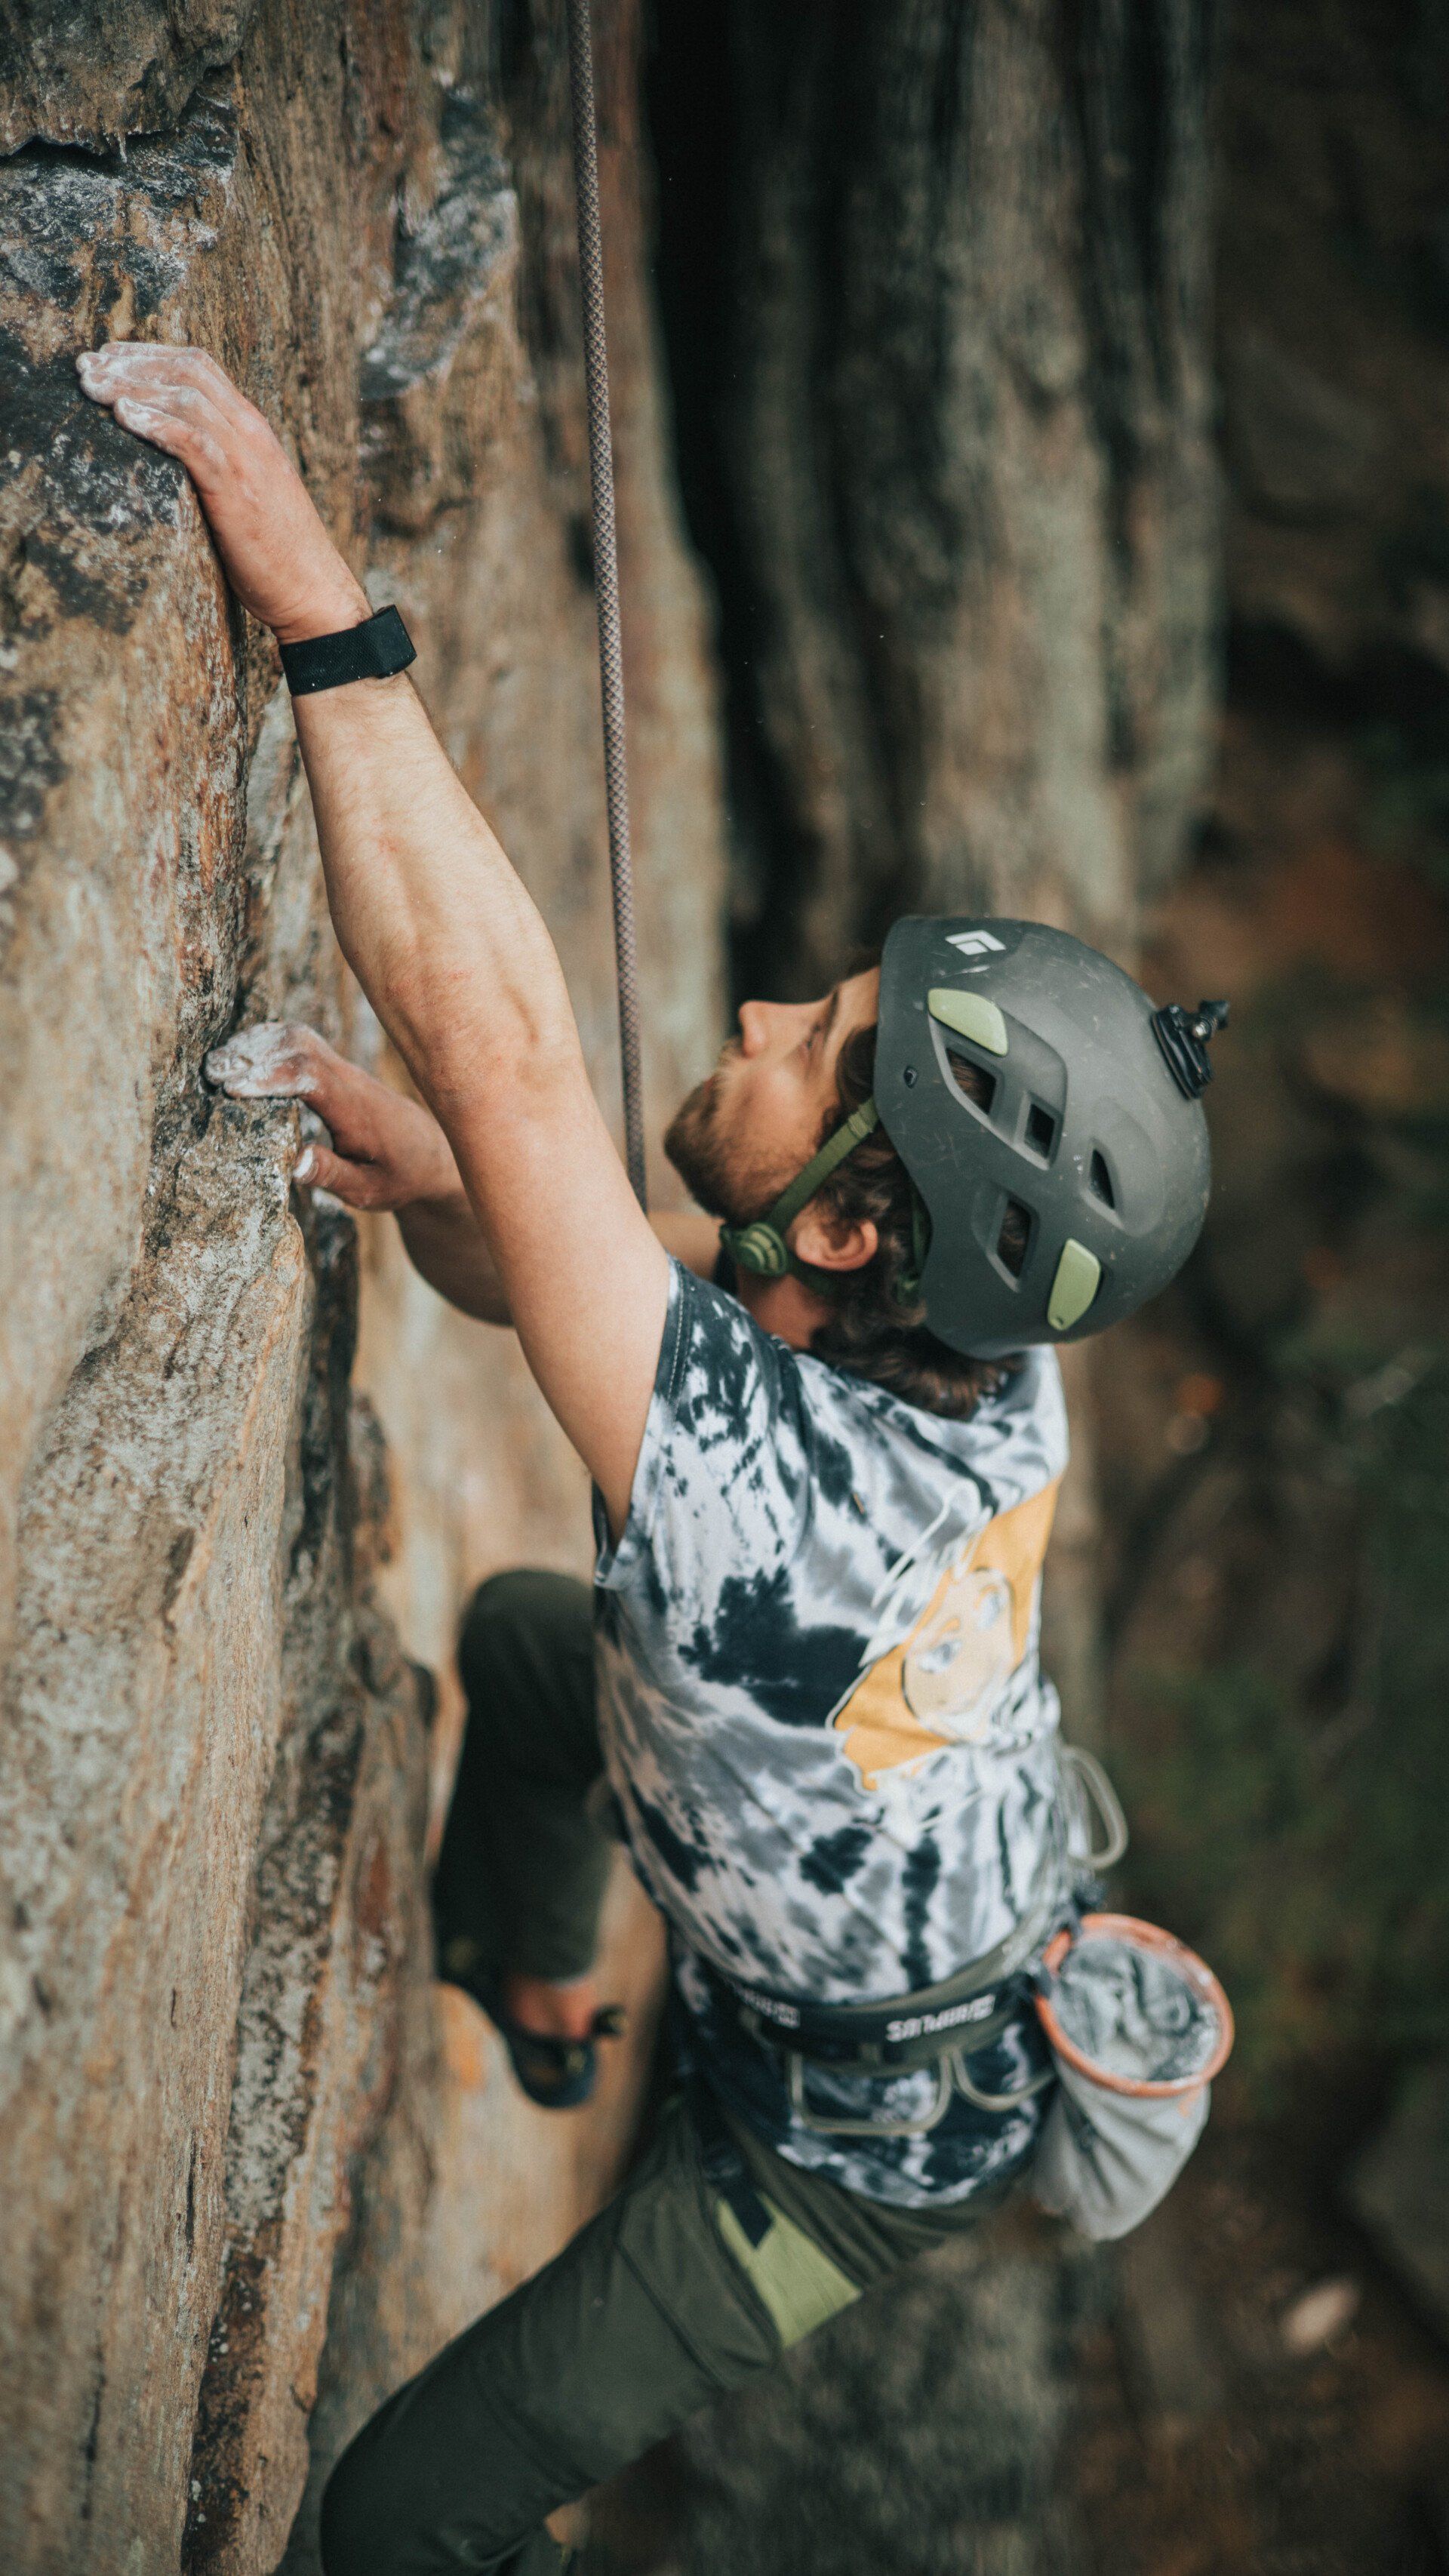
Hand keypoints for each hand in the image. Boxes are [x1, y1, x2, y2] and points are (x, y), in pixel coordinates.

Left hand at [75, 342, 369, 644]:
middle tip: (85, 368)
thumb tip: (172, 454)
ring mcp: (246, 459)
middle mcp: (250, 433)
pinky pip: (193, 442)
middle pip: (186, 371)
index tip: (107, 356)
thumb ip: (219, 462)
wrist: (313, 592)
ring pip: (185, 398)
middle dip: (130, 362)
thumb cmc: (277, 552)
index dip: (148, 353)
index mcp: (252, 429)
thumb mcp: (248, 491)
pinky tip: (124, 416)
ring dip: (132, 386)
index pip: (199, 366)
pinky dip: (156, 423)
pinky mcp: (237, 491)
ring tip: (92, 387)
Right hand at [205, 1024, 460, 1211]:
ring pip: (298, 1037)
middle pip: (300, 1046)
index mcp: (356, 1110)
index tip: (232, 1089)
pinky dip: (268, 1042)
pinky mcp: (335, 1068)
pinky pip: (300, 1041)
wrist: (431, 1153)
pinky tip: (240, 1056)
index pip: (311, 1078)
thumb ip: (333, 1175)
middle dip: (253, 1055)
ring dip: (256, 1044)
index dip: (270, 1077)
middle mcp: (349, 1080)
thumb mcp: (369, 1190)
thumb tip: (295, 1163)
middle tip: (211, 1073)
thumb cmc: (397, 1176)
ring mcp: (342, 1068)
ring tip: (215, 1065)